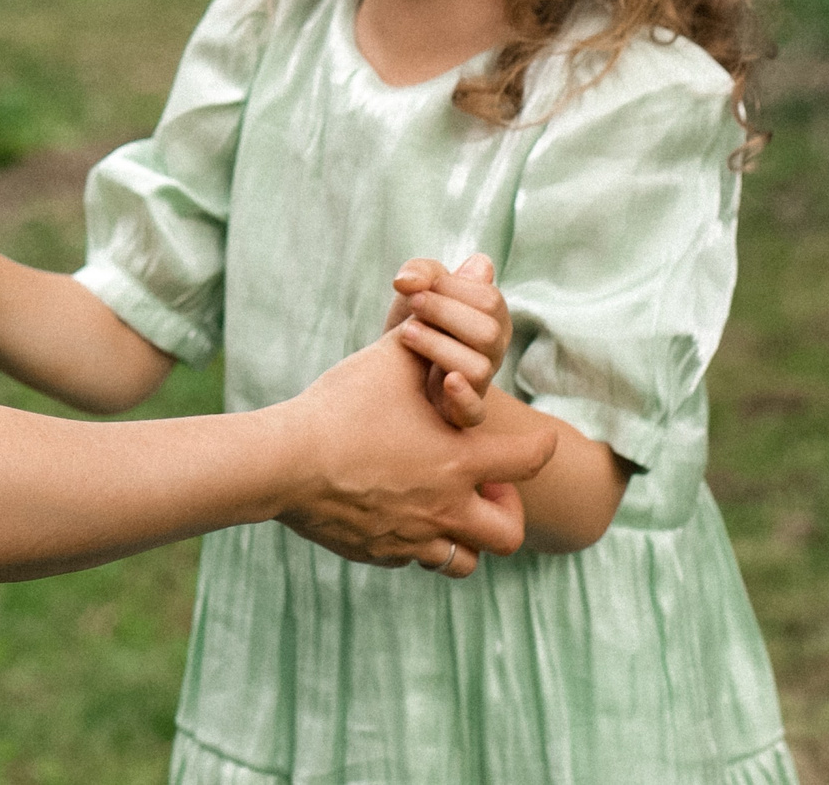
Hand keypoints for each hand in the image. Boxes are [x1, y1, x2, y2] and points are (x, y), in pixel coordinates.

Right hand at [266, 334, 552, 577]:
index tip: (545, 441)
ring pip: (463, 561)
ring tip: (443, 507)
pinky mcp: (378, 553)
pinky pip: (411, 560)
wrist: (283, 463)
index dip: (542, 448)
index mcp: (458, 461)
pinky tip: (391, 513)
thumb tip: (474, 269)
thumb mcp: (386, 359)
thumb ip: (428, 326)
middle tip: (485, 487)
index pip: (529, 461)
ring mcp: (411, 538)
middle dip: (506, 512)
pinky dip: (413, 542)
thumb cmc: (340, 407)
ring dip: (463, 537)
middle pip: (507, 534)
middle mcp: (445, 508)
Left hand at [383, 254, 510, 428]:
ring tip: (406, 334)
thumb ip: (421, 273)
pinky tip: (446, 381)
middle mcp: (493, 350)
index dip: (452, 288)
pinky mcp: (461, 411)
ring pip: (479, 368)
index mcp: (492, 317)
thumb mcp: (416, 288)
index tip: (416, 285)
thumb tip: (417, 279)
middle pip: (489, 332)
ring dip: (439, 347)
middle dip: (444, 313)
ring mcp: (480, 382)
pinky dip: (462, 397)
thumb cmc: (414, 319)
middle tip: (412, 303)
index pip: (490, 300)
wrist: (391, 365)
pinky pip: (474, 412)